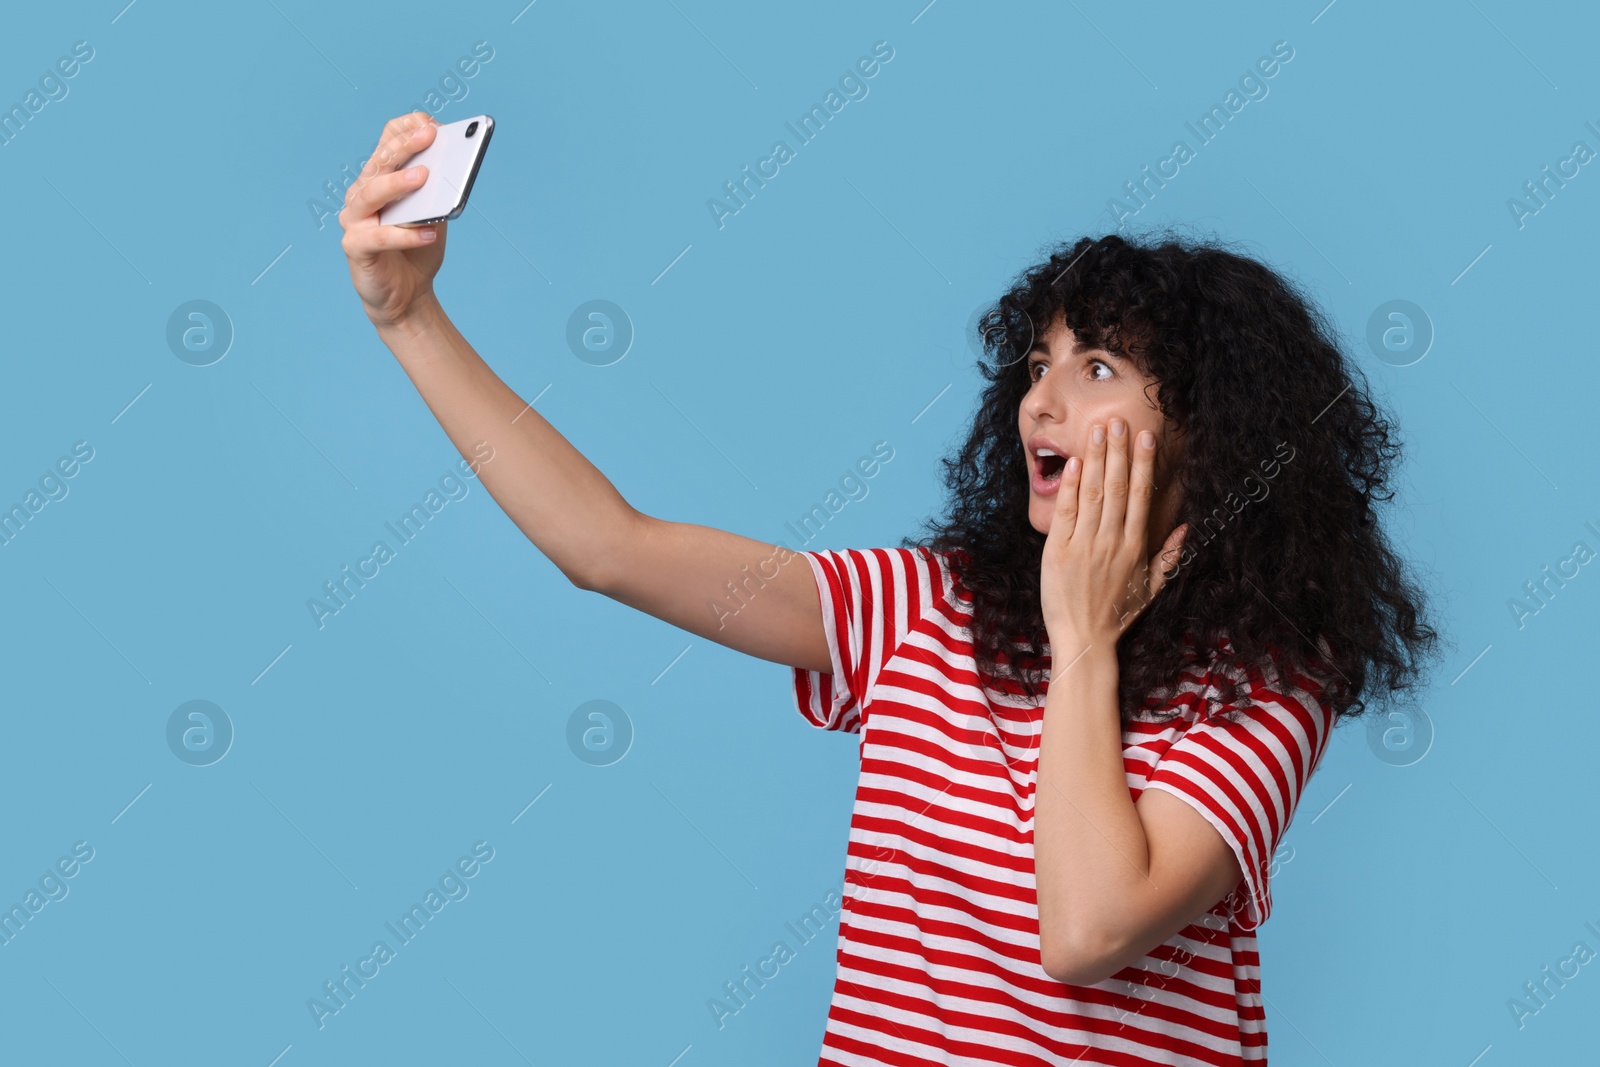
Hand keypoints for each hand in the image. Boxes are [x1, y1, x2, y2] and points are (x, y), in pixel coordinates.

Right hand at [339, 112, 448, 330]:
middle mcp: (362, 193)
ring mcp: (355, 219)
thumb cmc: (417, 249)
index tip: (431, 123)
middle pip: (380, 162)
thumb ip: (438, 192)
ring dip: (398, 183)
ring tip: (425, 176)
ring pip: (372, 193)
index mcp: (380, 179)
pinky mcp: (355, 247)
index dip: (407, 130)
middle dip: (405, 145)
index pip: (387, 142)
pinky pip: (380, 237)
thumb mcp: (434, 215)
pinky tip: (429, 232)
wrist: (406, 296)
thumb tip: (454, 167)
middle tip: (430, 135)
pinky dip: (405, 234)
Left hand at [1039, 417, 1186, 660]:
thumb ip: (1169, 557)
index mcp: (1135, 547)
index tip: (1145, 438)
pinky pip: (1065, 513)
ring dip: (1094, 460)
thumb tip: (1185, 528)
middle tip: (1119, 421)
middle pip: (1116, 487)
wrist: (1085, 641)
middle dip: (1118, 451)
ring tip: (1097, 432)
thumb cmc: (1117, 615)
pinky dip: (1068, 487)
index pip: (1140, 496)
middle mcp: (1111, 542)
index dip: (1142, 464)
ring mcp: (1084, 546)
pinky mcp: (1058, 552)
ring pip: (1091, 494)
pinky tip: (1072, 464)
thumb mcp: (1152, 589)